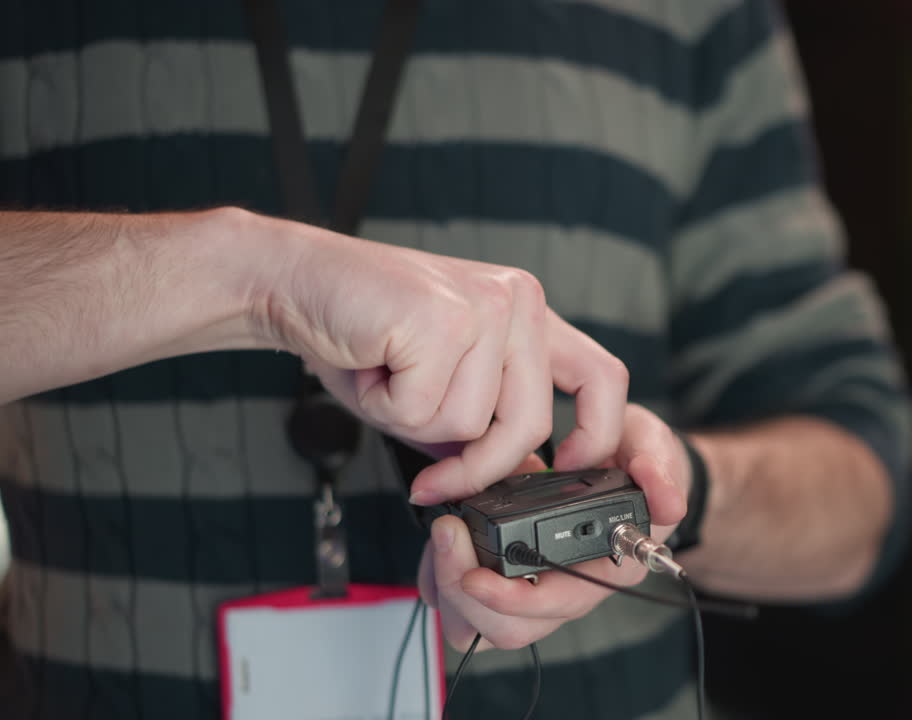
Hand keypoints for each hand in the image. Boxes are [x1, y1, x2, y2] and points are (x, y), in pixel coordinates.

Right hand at [248, 211, 629, 499]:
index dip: (597, 436)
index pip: (603, 378)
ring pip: (471, 424)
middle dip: (475, 466)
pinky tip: (372, 365)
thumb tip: (523, 482)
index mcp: (529, 315)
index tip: (563, 470)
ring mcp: (486, 304)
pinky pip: (425, 409)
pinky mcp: (444, 315)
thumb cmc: (363, 338)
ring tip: (388, 376)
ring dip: (414, 422)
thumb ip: (485, 429)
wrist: (292, 284)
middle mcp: (519, 301)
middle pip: (529, 425)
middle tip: (431, 479)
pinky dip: (387, 406)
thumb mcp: (441, 390)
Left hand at [417, 404, 690, 650]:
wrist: (626, 464)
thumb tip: (668, 502)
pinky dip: (441, 579)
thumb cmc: (636, 462)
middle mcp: (571, 588)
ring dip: (448, 587)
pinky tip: (443, 545)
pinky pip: (464, 606)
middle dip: (464, 590)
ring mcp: (537, 590)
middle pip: (510, 628)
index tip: (477, 574)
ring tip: (443, 537)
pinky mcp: (507, 581)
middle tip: (447, 535)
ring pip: (482, 626)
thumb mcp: (651, 449)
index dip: (511, 599)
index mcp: (608, 566)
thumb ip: (660, 470)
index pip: (556, 604)